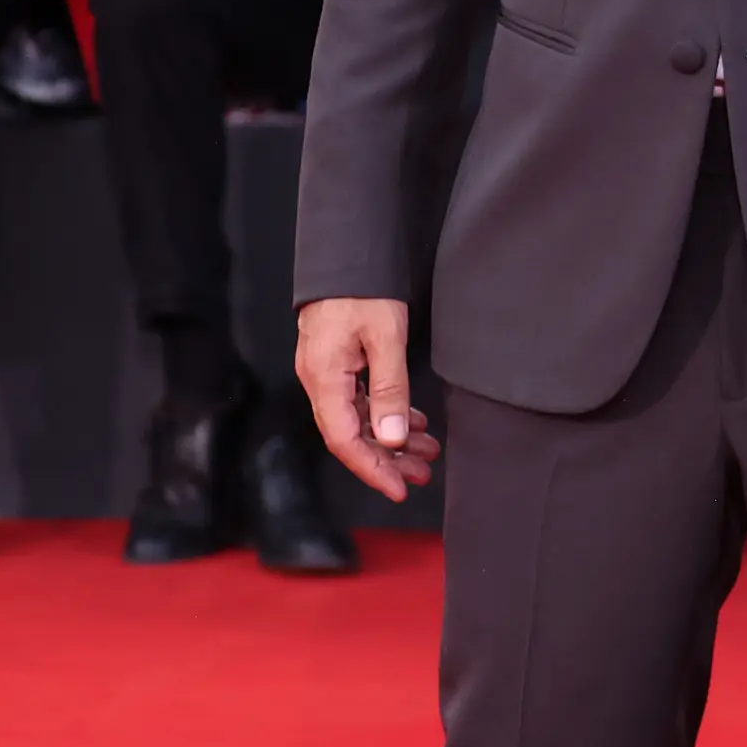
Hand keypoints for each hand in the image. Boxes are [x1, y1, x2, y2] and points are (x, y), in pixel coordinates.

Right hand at [292, 296, 438, 499]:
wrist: (347, 257)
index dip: (372, 469)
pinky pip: (361, 401)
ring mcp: (328, 374)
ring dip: (392, 438)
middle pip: (351, 435)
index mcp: (325, 379)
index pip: (344, 440)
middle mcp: (321, 382)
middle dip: (387, 459)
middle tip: (422, 474)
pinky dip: (387, 414)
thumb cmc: (363, 292)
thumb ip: (390, 390)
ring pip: (359, 420)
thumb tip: (391, 438)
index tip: (399, 488)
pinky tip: (413, 422)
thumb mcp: (386, 339)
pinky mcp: (339, 364)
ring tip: (426, 452)